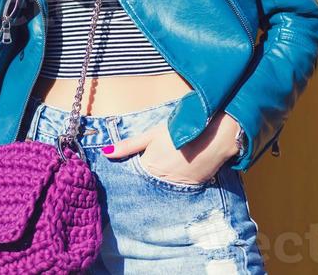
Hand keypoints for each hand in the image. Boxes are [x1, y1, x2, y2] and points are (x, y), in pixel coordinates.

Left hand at [101, 111, 241, 183]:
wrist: (212, 135)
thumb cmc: (178, 130)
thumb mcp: (151, 134)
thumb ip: (129, 145)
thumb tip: (105, 153)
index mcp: (149, 169)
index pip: (136, 175)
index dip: (136, 169)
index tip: (132, 169)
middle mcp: (162, 182)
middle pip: (151, 182)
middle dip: (149, 176)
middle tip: (157, 164)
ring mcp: (180, 187)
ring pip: (166, 186)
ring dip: (166, 179)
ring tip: (170, 165)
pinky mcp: (194, 187)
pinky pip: (182, 187)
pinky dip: (180, 180)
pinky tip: (182, 168)